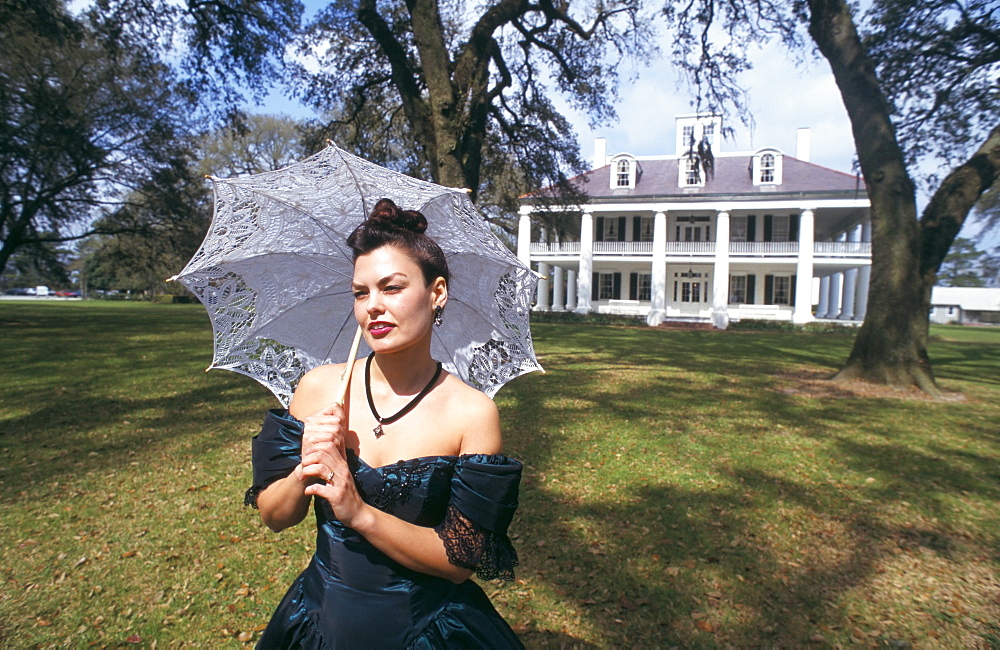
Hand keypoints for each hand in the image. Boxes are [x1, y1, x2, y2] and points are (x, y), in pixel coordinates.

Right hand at [297, 402, 345, 484]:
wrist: (312, 471)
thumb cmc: (326, 453)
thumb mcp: (334, 435)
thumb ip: (336, 419)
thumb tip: (340, 402)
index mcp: (314, 417)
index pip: (335, 407)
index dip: (341, 421)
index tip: (338, 432)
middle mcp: (309, 421)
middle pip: (337, 420)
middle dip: (341, 434)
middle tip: (336, 445)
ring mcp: (308, 430)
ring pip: (335, 430)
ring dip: (339, 442)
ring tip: (332, 450)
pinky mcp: (309, 439)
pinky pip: (331, 438)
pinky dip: (336, 447)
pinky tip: (330, 452)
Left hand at [298, 403, 368, 527]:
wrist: (358, 512)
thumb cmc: (347, 494)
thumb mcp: (342, 476)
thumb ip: (334, 465)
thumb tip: (321, 454)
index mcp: (343, 465)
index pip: (330, 445)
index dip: (315, 447)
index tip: (307, 455)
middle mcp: (342, 471)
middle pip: (322, 454)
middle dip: (308, 459)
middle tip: (302, 466)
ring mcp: (340, 483)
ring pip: (320, 468)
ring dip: (307, 471)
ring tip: (302, 477)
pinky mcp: (336, 496)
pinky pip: (319, 488)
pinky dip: (309, 489)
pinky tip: (307, 491)